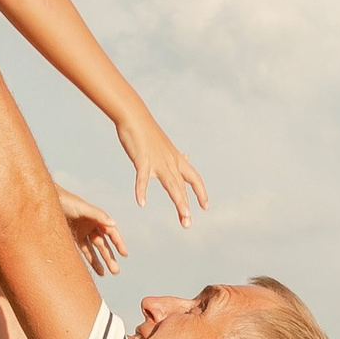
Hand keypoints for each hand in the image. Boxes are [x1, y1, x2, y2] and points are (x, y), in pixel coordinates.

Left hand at [57, 187, 126, 276]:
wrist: (46, 202)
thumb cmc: (66, 201)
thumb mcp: (83, 208)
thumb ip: (98, 215)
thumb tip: (114, 223)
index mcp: (96, 218)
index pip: (111, 233)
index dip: (118, 243)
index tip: (124, 254)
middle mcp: (91, 226)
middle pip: (103, 244)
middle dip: (109, 257)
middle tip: (116, 271)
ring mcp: (82, 233)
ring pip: (93, 250)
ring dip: (100, 261)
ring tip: (106, 273)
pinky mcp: (72, 238)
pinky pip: (83, 251)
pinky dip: (89, 260)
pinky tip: (95, 270)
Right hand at [117, 107, 209, 226]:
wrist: (133, 114)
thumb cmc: (147, 130)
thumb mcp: (165, 145)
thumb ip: (175, 155)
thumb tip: (186, 156)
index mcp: (176, 158)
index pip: (194, 178)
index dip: (201, 192)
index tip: (206, 207)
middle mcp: (170, 161)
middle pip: (182, 186)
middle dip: (186, 206)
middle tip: (188, 224)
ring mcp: (157, 160)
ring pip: (171, 184)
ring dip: (179, 201)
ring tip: (184, 217)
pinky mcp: (142, 159)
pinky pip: (143, 177)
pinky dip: (141, 190)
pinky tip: (141, 203)